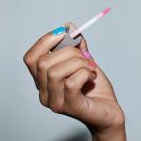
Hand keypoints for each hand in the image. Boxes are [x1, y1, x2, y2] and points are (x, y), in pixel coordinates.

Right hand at [23, 21, 125, 136]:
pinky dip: (85, 74)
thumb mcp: (85, 63)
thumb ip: (76, 47)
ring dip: (79, 64)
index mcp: (43, 81)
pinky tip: (92, 77)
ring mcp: (54, 102)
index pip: (30, 58)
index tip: (64, 33)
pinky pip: (71, 82)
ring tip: (90, 69)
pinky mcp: (70, 107)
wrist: (109, 113)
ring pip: (56, 71)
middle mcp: (44, 93)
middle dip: (69, 52)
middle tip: (86, 58)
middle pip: (43, 62)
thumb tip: (69, 27)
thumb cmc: (96, 90)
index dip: (45, 41)